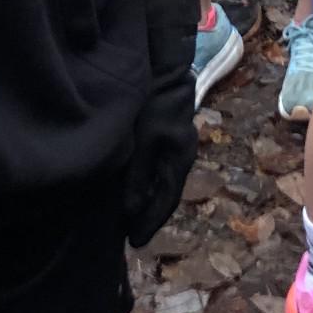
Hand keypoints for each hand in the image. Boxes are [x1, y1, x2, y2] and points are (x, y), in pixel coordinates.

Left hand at [124, 32, 198, 247]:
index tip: (135, 243)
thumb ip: (137, 175)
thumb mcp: (144, 141)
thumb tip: (130, 211)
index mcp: (180, 162)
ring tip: (130, 218)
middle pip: (165, 195)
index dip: (149, 223)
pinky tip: (135, 188)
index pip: (165, 202)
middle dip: (148, 216)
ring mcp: (177, 147)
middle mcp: (182, 158)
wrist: (166, 69)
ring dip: (147, 201)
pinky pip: (158, 169)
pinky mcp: (168, 137)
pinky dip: (147, 184)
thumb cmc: (154, 104)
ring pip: (161, 183)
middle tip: (131, 236)